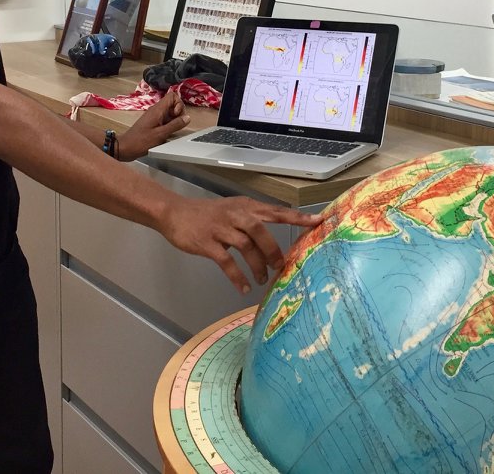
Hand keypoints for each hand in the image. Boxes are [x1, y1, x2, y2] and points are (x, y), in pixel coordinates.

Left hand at [118, 89, 189, 160]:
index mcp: (157, 110)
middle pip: (173, 104)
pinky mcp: (153, 123)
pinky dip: (169, 125)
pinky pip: (165, 120)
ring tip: (170, 131)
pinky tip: (166, 134)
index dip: (179, 104)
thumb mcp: (160, 134)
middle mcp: (156, 110)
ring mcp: (154, 117)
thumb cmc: (141, 141)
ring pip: (170, 112)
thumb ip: (175, 125)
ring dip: (174, 120)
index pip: (173, 96)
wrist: (125, 148)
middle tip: (175, 125)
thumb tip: (187, 118)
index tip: (176, 116)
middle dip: (179, 113)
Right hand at [158, 195, 321, 293]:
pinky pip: (227, 262)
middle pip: (261, 230)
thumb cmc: (208, 214)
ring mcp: (221, 228)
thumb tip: (275, 242)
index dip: (298, 216)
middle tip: (280, 268)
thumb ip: (253, 221)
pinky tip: (243, 288)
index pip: (276, 211)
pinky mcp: (207, 243)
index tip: (318, 221)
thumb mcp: (233, 210)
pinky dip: (237, 277)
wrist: (175, 213)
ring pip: (246, 246)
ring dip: (257, 266)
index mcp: (246, 206)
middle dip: (274, 251)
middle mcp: (236, 215)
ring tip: (261, 281)